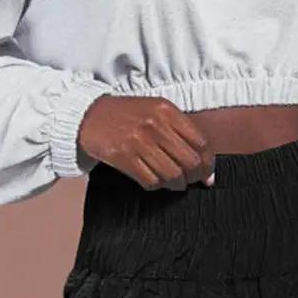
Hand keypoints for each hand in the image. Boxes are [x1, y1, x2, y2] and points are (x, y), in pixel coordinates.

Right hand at [78, 95, 215, 190]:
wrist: (90, 116)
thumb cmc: (128, 115)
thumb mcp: (156, 111)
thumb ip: (182, 133)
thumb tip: (207, 169)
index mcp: (167, 111)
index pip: (201, 142)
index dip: (208, 161)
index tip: (207, 170)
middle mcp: (155, 125)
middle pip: (190, 162)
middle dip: (196, 176)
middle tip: (193, 180)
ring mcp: (139, 142)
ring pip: (172, 174)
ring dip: (178, 184)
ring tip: (176, 182)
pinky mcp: (124, 158)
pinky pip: (151, 181)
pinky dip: (159, 186)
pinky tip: (158, 181)